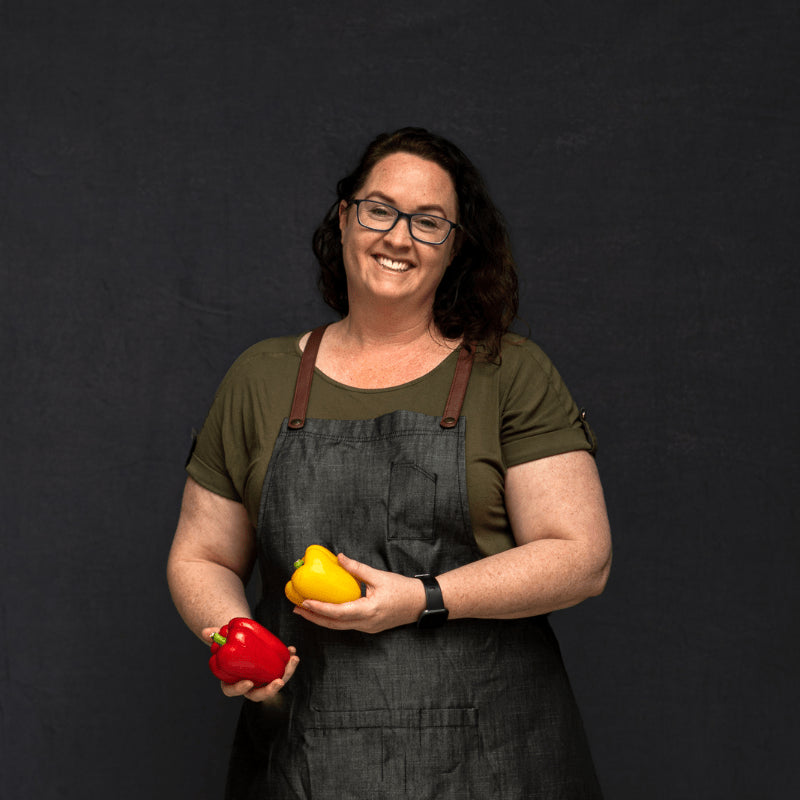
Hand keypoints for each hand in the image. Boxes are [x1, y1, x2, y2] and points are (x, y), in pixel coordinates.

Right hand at [202, 627, 299, 701]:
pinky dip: (289, 661)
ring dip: (287, 673)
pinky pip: (282, 669)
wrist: (241, 641)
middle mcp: (249, 685)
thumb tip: (206, 632)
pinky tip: (292, 650)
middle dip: (271, 690)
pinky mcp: (273, 671)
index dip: (240, 689)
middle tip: (279, 681)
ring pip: (276, 683)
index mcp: (231, 682)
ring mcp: (262, 680)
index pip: (233, 691)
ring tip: (294, 659)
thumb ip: (213, 637)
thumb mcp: (221, 641)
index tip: (248, 682)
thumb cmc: (229, 644)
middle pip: (259, 694)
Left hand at [292, 553, 425, 633]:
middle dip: (313, 617)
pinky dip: (333, 619)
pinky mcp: (370, 627)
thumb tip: (339, 558)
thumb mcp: (379, 576)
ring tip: (306, 610)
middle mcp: (366, 623)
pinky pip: (347, 625)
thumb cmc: (403, 589)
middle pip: (334, 624)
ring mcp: (368, 628)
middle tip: (297, 608)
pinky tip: (326, 611)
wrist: (421, 603)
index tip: (305, 602)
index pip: (338, 613)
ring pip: (339, 627)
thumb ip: (357, 568)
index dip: (319, 608)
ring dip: (321, 619)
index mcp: (368, 611)